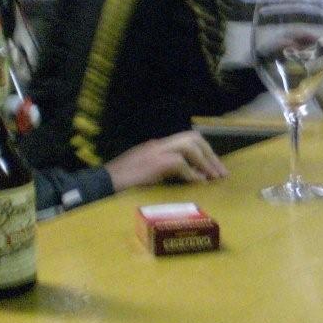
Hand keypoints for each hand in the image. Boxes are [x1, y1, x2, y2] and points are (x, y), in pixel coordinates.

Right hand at [105, 130, 227, 191]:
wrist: (101, 184)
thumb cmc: (120, 183)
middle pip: (193, 137)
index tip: (215, 167)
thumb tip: (192, 176)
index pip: (188, 139)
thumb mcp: (147, 174)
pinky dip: (191, 173)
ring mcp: (156, 152)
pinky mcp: (154, 163)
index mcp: (158, 146)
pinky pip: (179, 162)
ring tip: (214, 177)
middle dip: (210, 153)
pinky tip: (197, 183)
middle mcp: (159, 145)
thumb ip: (167, 171)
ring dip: (205, 161)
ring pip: (190, 145)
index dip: (205, 152)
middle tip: (221, 172)